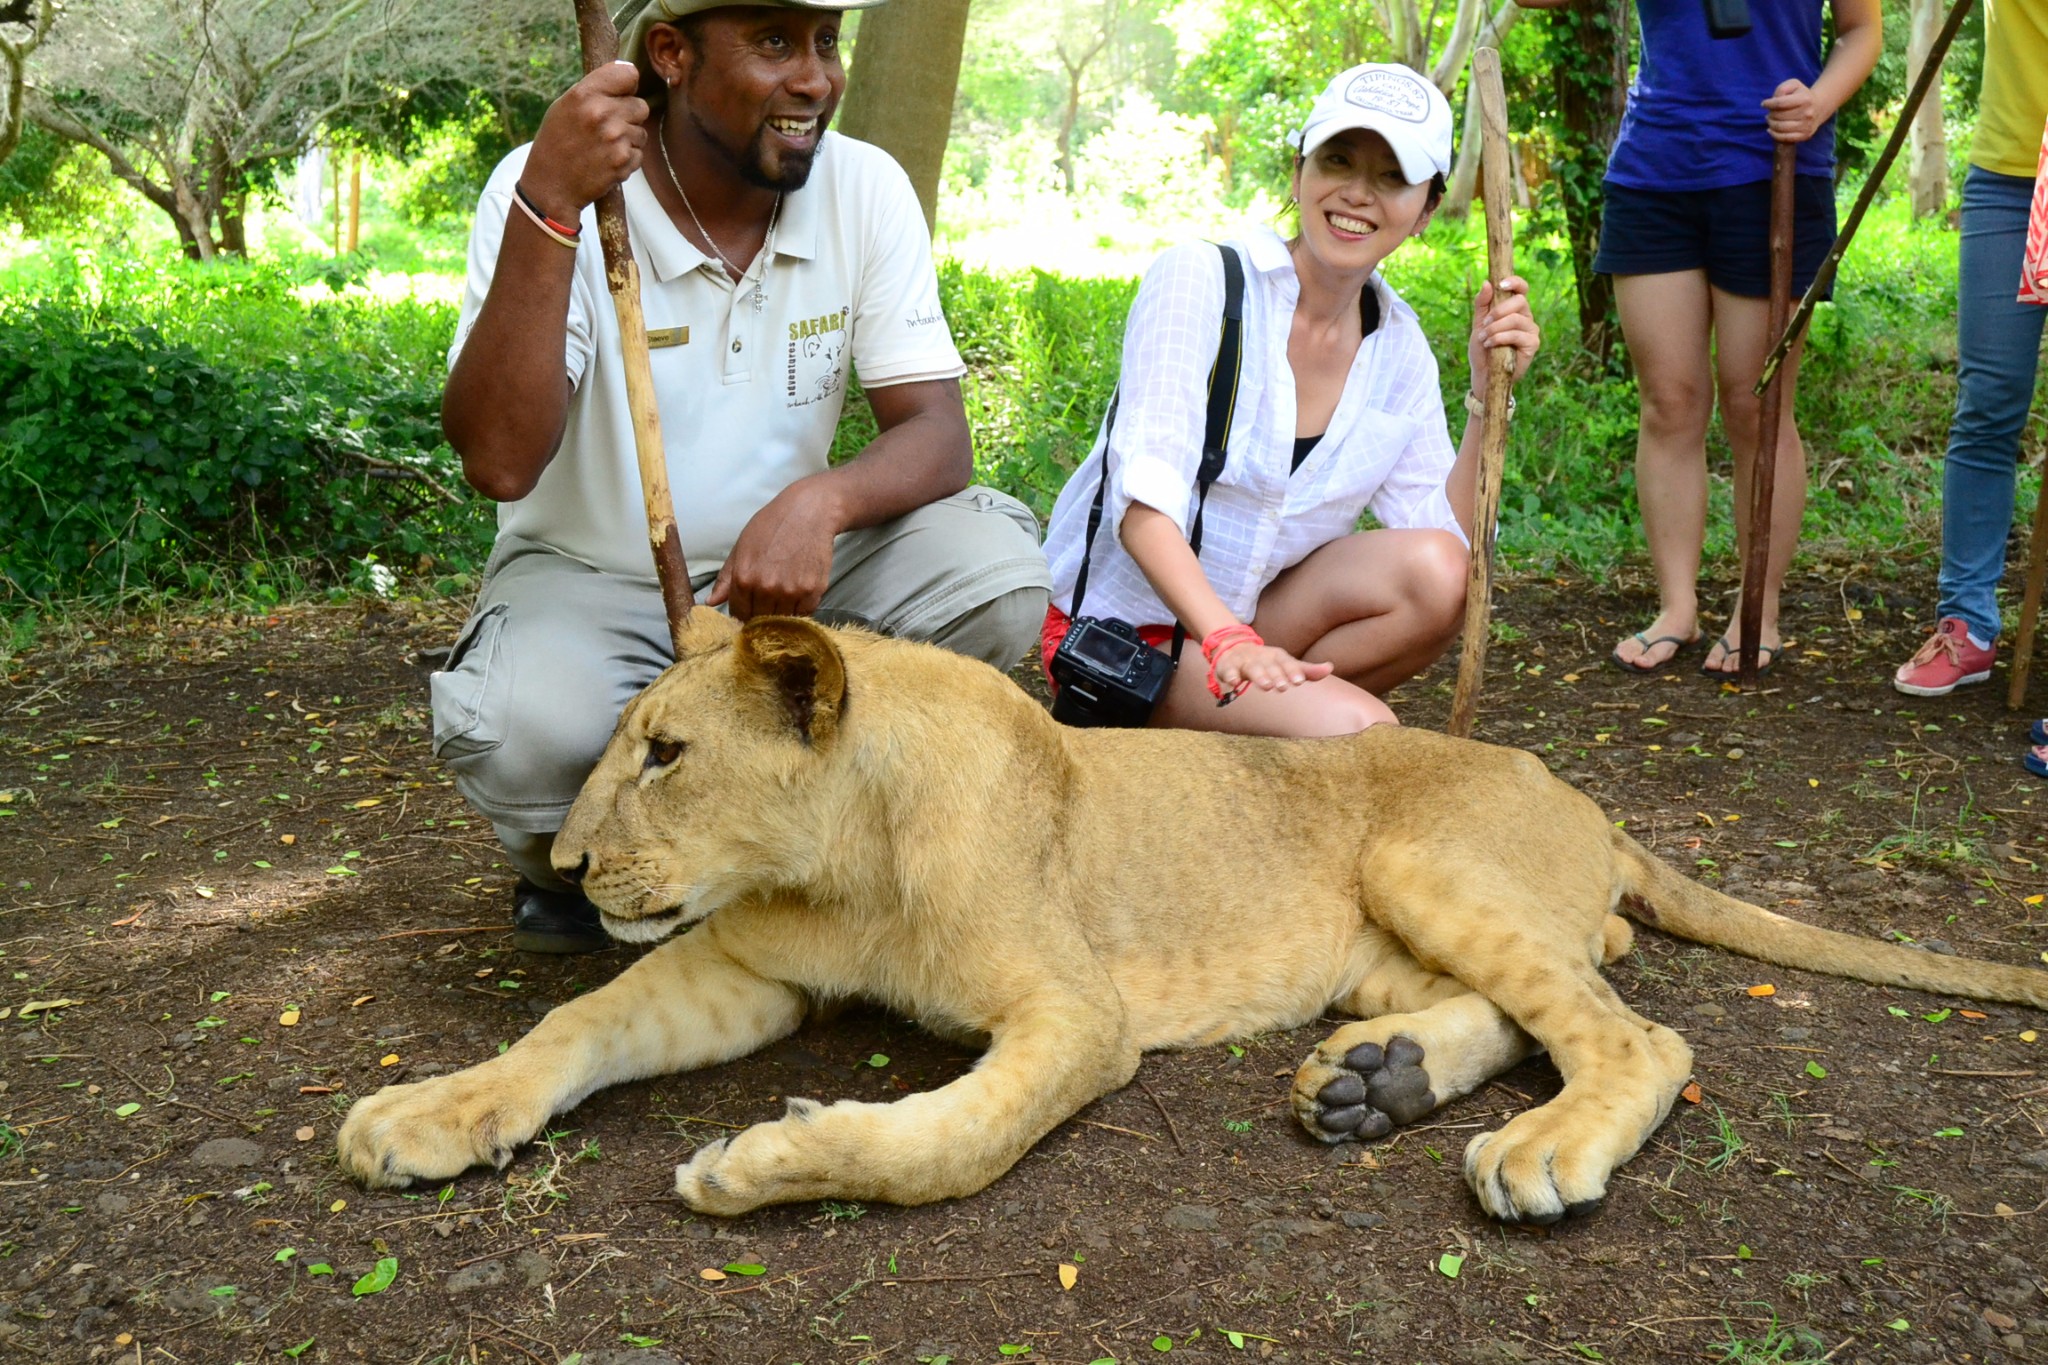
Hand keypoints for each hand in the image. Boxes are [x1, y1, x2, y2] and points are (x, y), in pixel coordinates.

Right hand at [521, 62, 649, 219]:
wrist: (550, 186)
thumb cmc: (556, 143)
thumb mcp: (565, 106)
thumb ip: (595, 90)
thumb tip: (628, 75)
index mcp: (584, 94)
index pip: (628, 73)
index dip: (627, 85)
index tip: (620, 94)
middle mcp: (601, 112)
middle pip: (641, 105)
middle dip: (628, 116)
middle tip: (607, 128)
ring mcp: (614, 138)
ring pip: (641, 132)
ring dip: (627, 140)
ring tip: (602, 147)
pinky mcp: (622, 161)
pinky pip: (638, 154)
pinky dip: (626, 160)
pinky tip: (605, 162)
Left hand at [707, 480, 843, 619]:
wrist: (809, 511)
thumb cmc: (772, 525)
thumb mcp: (742, 546)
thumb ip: (726, 578)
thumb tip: (711, 603)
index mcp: (744, 578)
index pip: (739, 614)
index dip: (743, 613)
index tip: (749, 609)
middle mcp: (767, 588)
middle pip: (760, 620)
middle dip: (761, 614)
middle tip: (768, 601)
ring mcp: (791, 591)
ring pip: (782, 620)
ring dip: (781, 613)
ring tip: (783, 595)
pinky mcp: (813, 591)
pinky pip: (804, 614)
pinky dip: (800, 609)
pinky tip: (797, 593)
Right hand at [1212, 642, 1334, 696]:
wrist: (1233, 647)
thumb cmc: (1266, 661)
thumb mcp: (1286, 664)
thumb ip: (1307, 670)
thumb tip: (1330, 667)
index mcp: (1276, 656)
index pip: (1286, 662)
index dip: (1292, 670)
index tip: (1300, 681)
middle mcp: (1261, 657)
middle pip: (1270, 666)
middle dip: (1277, 675)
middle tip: (1283, 687)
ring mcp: (1244, 661)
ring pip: (1252, 668)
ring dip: (1259, 676)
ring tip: (1266, 686)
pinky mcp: (1227, 666)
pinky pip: (1228, 671)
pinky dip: (1230, 675)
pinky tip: (1233, 683)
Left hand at [1465, 275, 1538, 389]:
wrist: (1483, 373)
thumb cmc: (1482, 348)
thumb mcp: (1479, 323)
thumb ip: (1482, 303)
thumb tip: (1487, 282)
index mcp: (1514, 309)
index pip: (1522, 289)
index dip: (1515, 282)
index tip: (1500, 284)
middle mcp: (1526, 317)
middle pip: (1519, 301)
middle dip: (1498, 311)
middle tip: (1485, 323)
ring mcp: (1531, 330)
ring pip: (1516, 319)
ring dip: (1495, 328)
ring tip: (1484, 338)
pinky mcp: (1532, 344)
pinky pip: (1517, 334)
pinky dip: (1500, 338)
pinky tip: (1490, 345)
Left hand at [1762, 79, 1823, 143]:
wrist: (1818, 108)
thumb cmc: (1801, 95)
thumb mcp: (1793, 85)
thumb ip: (1782, 89)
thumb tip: (1772, 101)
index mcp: (1805, 99)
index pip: (1780, 103)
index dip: (1768, 104)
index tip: (1764, 104)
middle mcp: (1808, 113)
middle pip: (1779, 116)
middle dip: (1770, 114)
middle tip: (1770, 113)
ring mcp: (1807, 126)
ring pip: (1780, 127)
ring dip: (1771, 124)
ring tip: (1771, 120)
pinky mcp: (1805, 135)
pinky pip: (1784, 138)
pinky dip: (1774, 134)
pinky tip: (1771, 129)